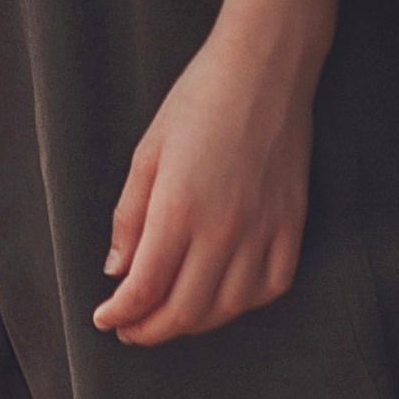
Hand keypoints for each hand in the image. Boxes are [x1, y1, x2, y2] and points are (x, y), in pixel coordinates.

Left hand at [93, 0, 343, 346]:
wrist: (264, 67)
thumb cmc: (198, 99)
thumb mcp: (148, 151)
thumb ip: (129, 216)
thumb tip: (117, 271)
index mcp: (178, 209)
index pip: (145, 288)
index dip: (121, 313)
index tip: (105, 319)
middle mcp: (223, 230)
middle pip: (184, 310)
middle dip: (150, 330)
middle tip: (131, 330)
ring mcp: (263, 231)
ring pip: (227, 309)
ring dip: (193, 323)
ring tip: (171, 317)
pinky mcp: (292, 225)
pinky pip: (270, 287)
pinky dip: (243, 304)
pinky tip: (223, 296)